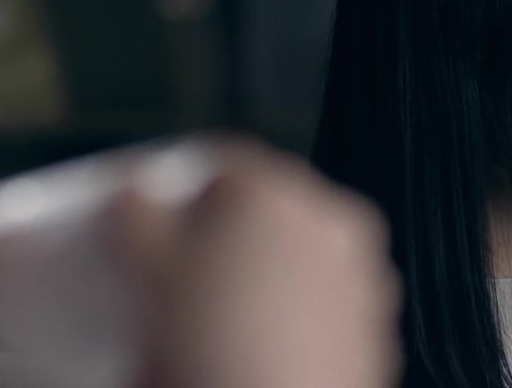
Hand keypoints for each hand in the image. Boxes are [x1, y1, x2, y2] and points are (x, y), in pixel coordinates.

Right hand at [105, 138, 402, 387]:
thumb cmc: (211, 336)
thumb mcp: (148, 268)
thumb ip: (136, 212)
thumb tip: (135, 190)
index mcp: (280, 190)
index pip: (223, 162)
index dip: (180, 185)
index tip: (152, 217)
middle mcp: (334, 221)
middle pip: (266, 211)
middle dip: (225, 234)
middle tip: (182, 273)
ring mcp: (364, 278)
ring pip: (298, 260)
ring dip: (262, 277)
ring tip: (218, 320)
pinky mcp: (375, 331)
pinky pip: (323, 308)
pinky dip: (292, 318)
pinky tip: (256, 349)